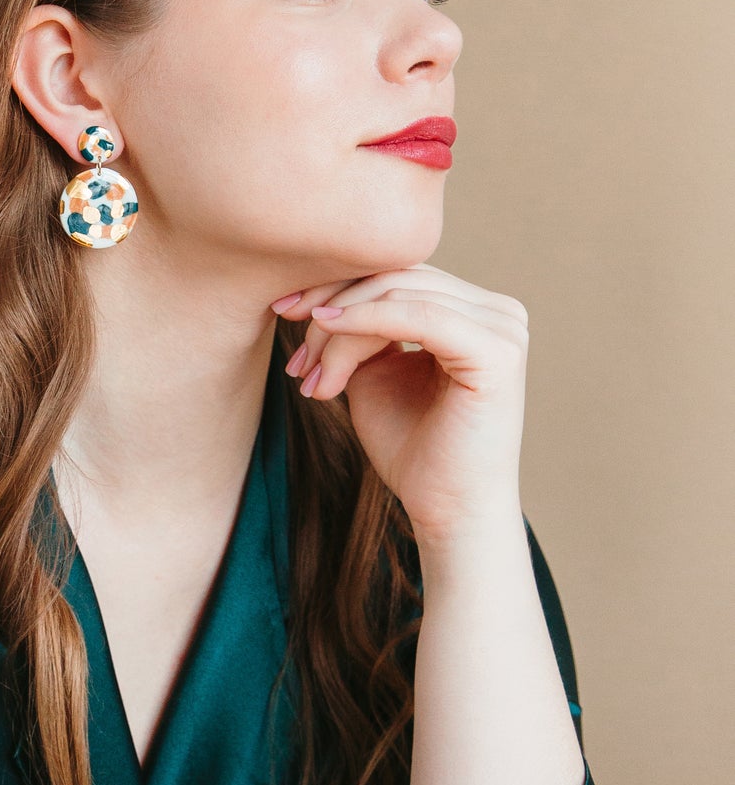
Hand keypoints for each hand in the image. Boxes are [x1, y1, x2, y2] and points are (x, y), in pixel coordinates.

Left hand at [271, 264, 529, 544]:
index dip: (336, 285)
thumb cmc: (413, 451)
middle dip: (330, 307)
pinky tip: (326, 331)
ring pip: (397, 296)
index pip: (397, 274)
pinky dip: (364, 321)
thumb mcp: (374, 375)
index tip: (281, 309)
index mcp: (473, 312)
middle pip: (396, 278)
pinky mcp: (498, 352)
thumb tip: (318, 298)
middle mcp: (497, 311)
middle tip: (293, 353)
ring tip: (309, 374)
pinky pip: (419, 316)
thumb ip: (359, 331)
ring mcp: (503, 328)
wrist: (447, 511)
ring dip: (339, 331)